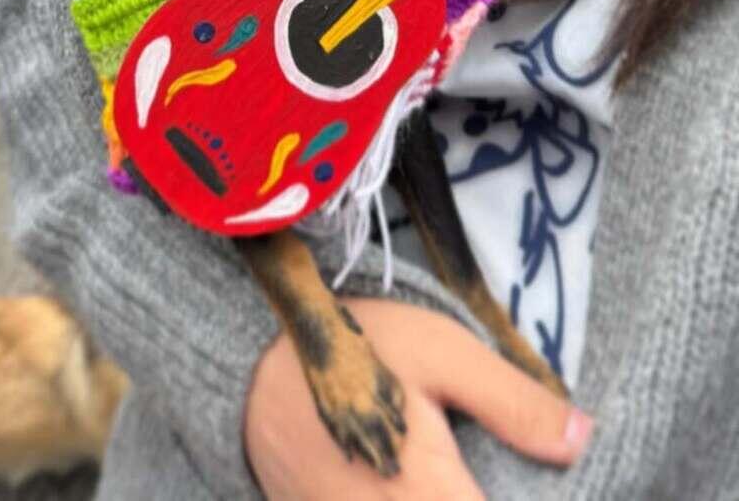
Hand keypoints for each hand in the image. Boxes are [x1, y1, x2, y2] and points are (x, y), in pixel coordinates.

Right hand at [245, 300, 592, 498]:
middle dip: (492, 494)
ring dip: (449, 499)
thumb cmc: (355, 347)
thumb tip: (584, 441)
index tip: (549, 483)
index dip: (534, 499)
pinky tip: (425, 482)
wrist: (249, 362)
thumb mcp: (440, 352)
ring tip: (459, 470)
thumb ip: (514, 403)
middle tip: (505, 470)